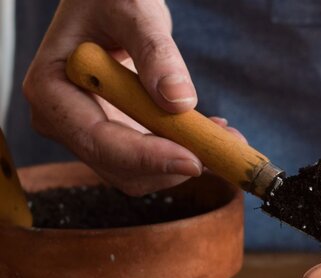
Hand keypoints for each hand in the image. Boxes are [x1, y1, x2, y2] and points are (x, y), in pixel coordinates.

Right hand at [23, 0, 240, 194]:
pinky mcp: (116, 137)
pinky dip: (186, 152)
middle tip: (224, 143)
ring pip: (141, 173)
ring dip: (186, 160)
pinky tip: (211, 129)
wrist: (112, 2)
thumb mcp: (133, 11)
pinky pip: (153, 161)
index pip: (98, 142)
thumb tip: (178, 100)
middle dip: (173, 164)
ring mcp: (89, 133)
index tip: (194, 159)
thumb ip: (155, 52)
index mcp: (51, 89)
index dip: (147, 157)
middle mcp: (64, 121)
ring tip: (222, 131)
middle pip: (121, 169)